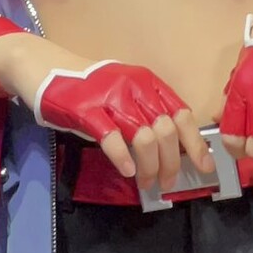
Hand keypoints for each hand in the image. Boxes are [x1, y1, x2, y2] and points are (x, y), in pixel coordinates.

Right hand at [34, 59, 214, 191]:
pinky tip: (127, 170)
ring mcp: (110, 98)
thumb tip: (173, 147)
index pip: (182, 114)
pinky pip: (111, 138)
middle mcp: (134, 88)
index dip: (195, 142)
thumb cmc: (90, 87)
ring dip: (151, 166)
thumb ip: (148, 113)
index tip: (205, 166)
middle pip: (166, 130)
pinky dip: (123, 157)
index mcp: (148, 83)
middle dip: (172, 162)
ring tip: (148, 182)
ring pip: (144, 136)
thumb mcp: (126, 92)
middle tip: (168, 183)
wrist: (48, 70)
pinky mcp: (86, 111)